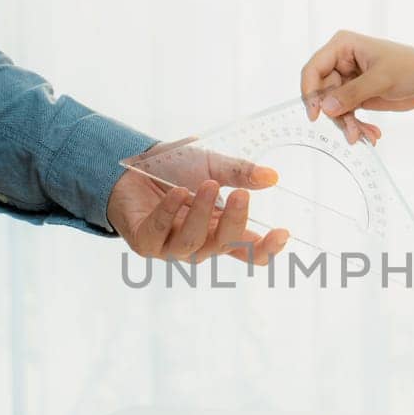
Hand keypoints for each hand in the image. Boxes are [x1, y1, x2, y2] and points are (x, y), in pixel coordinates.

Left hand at [107, 143, 288, 264]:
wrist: (130, 166)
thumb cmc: (174, 170)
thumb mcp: (212, 165)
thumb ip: (240, 173)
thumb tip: (271, 177)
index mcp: (219, 230)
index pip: (247, 249)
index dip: (266, 248)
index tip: (283, 233)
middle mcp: (198, 243)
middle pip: (224, 245)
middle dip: (236, 221)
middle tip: (243, 194)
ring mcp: (170, 247)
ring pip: (192, 242)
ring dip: (202, 214)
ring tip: (209, 185)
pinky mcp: (144, 242)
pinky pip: (159, 234)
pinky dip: (170, 213)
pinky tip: (178, 193)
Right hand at [300, 30, 413, 143]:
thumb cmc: (410, 68)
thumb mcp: (381, 79)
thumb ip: (352, 94)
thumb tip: (325, 108)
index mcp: (342, 46)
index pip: (313, 69)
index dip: (310, 91)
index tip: (315, 114)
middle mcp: (340, 62)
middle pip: (322, 93)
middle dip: (337, 115)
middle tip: (352, 133)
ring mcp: (346, 80)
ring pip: (333, 108)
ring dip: (348, 125)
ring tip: (365, 136)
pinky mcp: (354, 96)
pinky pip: (345, 114)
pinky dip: (356, 126)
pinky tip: (371, 135)